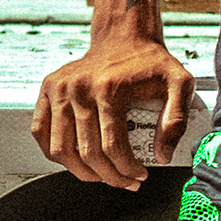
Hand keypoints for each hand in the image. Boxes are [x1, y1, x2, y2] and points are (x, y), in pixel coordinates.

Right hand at [32, 33, 195, 187]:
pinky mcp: (48, 89)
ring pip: (61, 149)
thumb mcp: (179, 83)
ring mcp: (59, 89)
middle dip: (110, 176)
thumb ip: (177, 119)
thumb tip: (162, 155)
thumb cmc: (150, 62)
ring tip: (103, 175)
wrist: (124, 38)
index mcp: (109, 88)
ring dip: (82, 172)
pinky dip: (55, 153)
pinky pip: (41, 132)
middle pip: (87, 153)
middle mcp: (79, 89)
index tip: (140, 176)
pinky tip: (76, 160)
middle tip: (127, 182)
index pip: (112, 146)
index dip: (127, 169)